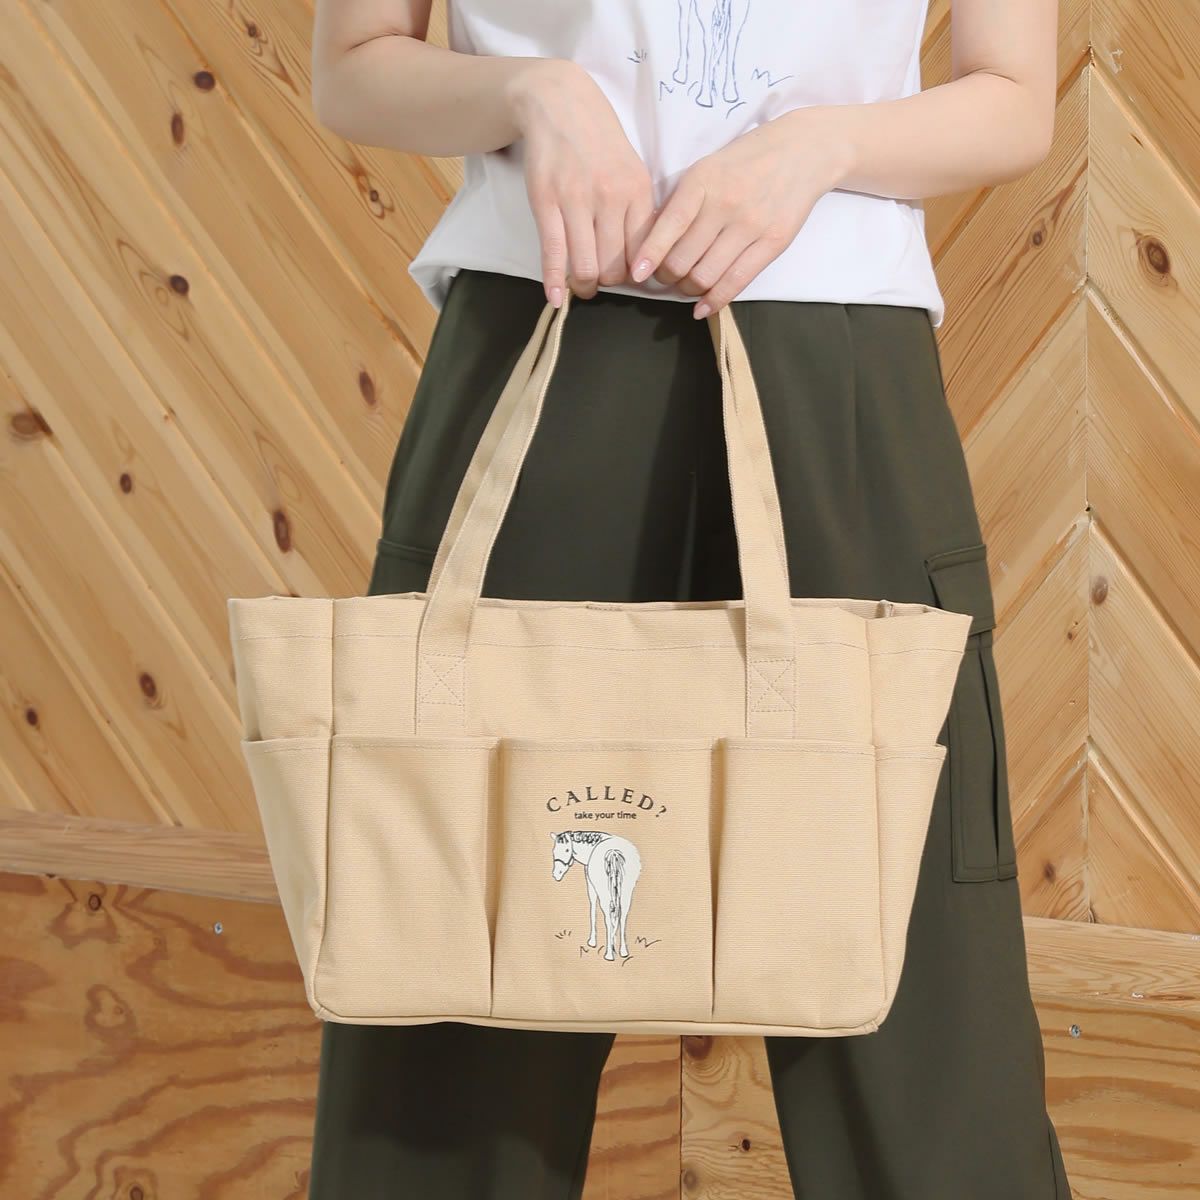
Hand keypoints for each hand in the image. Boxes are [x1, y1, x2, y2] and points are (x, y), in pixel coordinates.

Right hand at [507, 59, 656, 304]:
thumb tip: (643, 258)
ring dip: (584, 285)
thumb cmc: (599, 141)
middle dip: (609, 282)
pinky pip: (553, 252)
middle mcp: (610, 198)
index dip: (636, 274)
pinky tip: (556, 298)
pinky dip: (554, 281)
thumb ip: (639, 212)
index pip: (644, 252)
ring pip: (586, 265)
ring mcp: (576, 200)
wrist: (560, 103)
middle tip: (602, 281)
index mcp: (637, 192)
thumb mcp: (633, 170)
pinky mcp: (546, 202)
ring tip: (581, 286)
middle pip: (615, 266)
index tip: (628, 277)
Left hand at [627, 109, 853, 316]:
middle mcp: (725, 203)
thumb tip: (652, 242)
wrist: (803, 150)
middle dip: (666, 277)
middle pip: (683, 260)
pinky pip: (737, 282)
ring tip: (685, 285)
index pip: (668, 227)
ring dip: (688, 289)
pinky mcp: (773, 242)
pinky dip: (714, 300)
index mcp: (702, 181)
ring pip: (706, 276)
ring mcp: (751, 224)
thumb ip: (682, 203)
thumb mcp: (707, 168)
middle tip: (664, 277)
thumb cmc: (746, 161)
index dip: (649, 256)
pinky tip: (702, 308)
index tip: (637, 274)